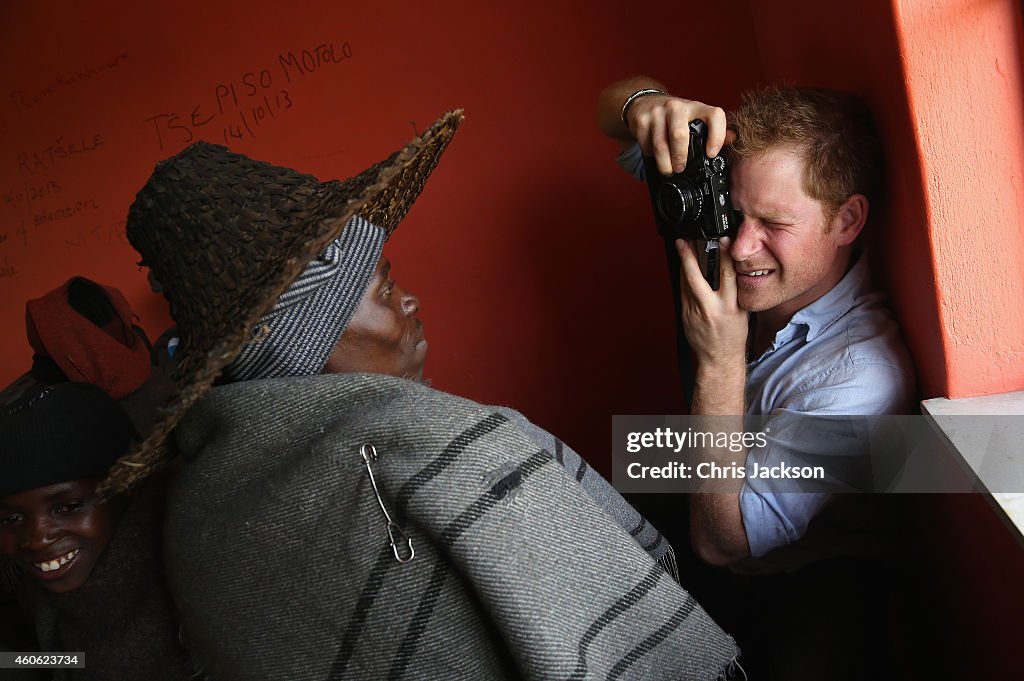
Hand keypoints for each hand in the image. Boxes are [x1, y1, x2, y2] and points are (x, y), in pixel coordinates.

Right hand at [628, 96, 732, 175]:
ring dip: (664, 163)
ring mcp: (657, 112)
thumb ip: (713, 129)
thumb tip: (733, 139)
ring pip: (661, 145)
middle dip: (680, 157)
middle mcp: (677, 106)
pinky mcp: (642, 120)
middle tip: (681, 168)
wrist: (645, 102)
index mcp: (696, 107)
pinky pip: (646, 145)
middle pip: (680, 135)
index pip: (714, 115)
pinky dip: (650, 155)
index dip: (716, 136)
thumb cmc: (675, 116)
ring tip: (669, 170)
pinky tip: (655, 156)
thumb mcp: (695, 117)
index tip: (711, 154)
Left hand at [675, 237, 747, 365]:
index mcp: (729, 307)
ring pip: (685, 283)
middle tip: (683, 242)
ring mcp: (694, 313)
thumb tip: (730, 267)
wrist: (718, 358)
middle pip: (696, 278)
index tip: (722, 239)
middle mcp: (710, 309)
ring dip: (683, 264)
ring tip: (683, 248)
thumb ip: (735, 290)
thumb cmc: (733, 336)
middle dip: (688, 257)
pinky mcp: (684, 316)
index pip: (727, 275)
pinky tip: (684, 269)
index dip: (724, 254)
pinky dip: (683, 279)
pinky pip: (682, 292)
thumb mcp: (742, 311)